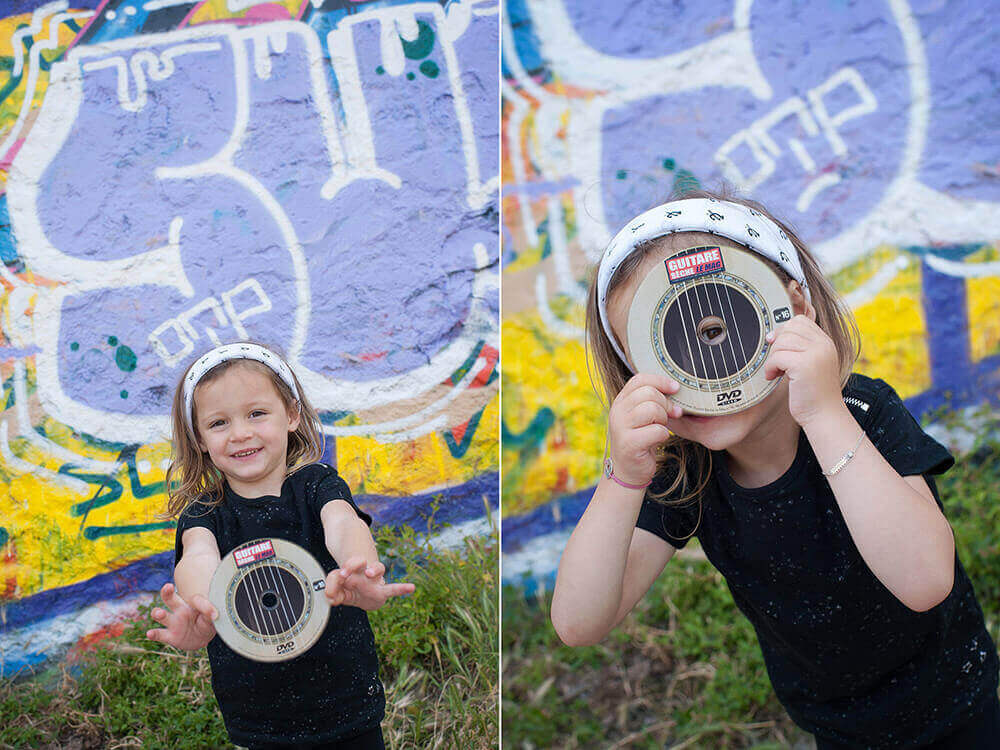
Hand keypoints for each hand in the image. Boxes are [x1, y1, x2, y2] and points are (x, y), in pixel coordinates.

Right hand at [146, 582, 217, 650]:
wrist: (201, 639)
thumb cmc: (206, 622)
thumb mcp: (210, 617)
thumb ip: (209, 613)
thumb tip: (214, 613)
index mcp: (190, 604)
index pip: (194, 599)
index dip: (202, 604)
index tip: (213, 613)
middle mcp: (179, 611)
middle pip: (170, 599)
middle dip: (167, 592)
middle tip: (168, 587)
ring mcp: (173, 623)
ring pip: (161, 615)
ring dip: (158, 613)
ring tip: (159, 613)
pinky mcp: (170, 637)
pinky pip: (159, 634)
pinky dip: (154, 634)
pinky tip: (149, 633)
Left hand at [325, 557, 415, 611]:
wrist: (361, 595)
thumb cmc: (349, 588)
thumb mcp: (336, 590)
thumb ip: (332, 590)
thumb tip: (331, 596)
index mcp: (350, 570)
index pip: (343, 567)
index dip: (339, 570)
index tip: (338, 575)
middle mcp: (362, 572)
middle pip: (359, 561)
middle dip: (352, 564)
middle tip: (344, 573)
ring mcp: (373, 580)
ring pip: (377, 567)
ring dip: (374, 569)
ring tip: (369, 572)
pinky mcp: (383, 592)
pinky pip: (393, 589)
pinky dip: (402, 589)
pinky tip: (411, 588)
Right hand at [607, 374, 682, 486]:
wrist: (627, 471)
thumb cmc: (640, 440)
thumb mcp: (641, 417)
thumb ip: (650, 400)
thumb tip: (675, 388)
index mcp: (620, 401)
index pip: (640, 379)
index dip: (661, 381)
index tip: (675, 388)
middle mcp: (617, 412)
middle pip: (649, 393)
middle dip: (665, 404)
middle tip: (668, 416)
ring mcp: (621, 428)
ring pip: (652, 409)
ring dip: (663, 420)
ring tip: (659, 428)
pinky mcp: (629, 444)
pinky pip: (657, 431)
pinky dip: (663, 435)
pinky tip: (657, 440)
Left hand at [763, 311, 842, 426]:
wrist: (824, 415)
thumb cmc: (813, 393)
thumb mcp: (809, 364)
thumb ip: (798, 347)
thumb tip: (771, 334)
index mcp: (826, 342)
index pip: (800, 321)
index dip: (784, 331)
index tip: (777, 347)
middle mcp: (823, 345)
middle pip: (789, 328)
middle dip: (777, 344)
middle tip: (777, 362)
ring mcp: (816, 353)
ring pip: (781, 341)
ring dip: (772, 357)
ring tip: (775, 372)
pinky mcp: (804, 365)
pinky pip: (777, 356)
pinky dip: (770, 367)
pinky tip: (773, 377)